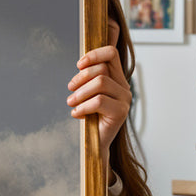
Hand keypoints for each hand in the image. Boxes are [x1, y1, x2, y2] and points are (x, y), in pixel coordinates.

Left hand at [67, 20, 130, 166]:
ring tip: (71, 103)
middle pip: (101, 69)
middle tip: (70, 89)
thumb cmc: (90, 115)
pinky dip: (82, 106)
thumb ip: (88, 78)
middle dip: (80, 78)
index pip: (112, 53)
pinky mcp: (121, 112)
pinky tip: (76, 114)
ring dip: (80, 93)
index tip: (78, 65)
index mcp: (117, 78)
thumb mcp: (87, 93)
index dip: (94, 54)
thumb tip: (81, 64)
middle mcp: (124, 87)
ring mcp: (125, 100)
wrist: (95, 142)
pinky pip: (99, 101)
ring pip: (100, 83)